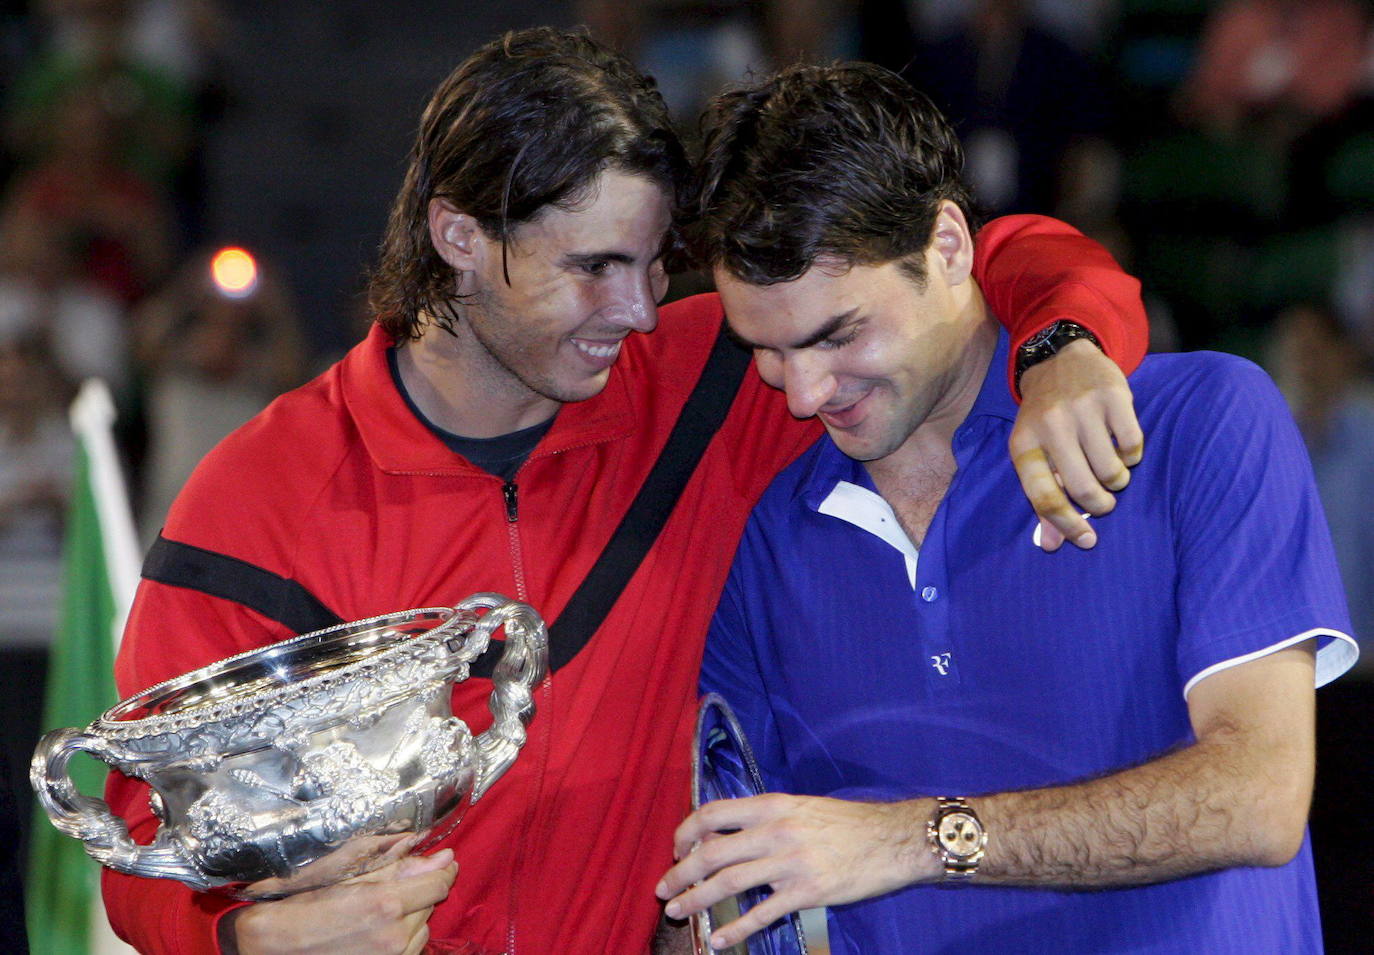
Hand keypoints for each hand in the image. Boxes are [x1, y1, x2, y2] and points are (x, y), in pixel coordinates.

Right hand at [222, 849, 457, 954]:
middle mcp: (394, 938)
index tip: (442, 862)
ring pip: (422, 929)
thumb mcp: (349, 874)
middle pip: (430, 905)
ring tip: (379, 911)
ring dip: (412, 916)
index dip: (443, 869)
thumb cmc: (304, 906)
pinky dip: (402, 937)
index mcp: (387, 905)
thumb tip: (442, 856)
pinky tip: (377, 930)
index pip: (439, 884)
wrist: (272, 948)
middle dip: (419, 890)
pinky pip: (410, 950)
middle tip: (394, 885)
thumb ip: (399, 865)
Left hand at [654, 794, 929, 950]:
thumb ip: (766, 818)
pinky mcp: (807, 892)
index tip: (676, 849)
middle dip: (681, 873)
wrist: (893, 838)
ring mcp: (790, 863)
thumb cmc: (848, 822)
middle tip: (664, 889)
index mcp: (772, 806)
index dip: (687, 832)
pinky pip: (761, 913)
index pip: (713, 813)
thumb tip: (727, 834)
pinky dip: (735, 929)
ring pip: (728, 883)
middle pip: (712, 852)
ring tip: (678, 912)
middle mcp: (775, 831)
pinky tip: (718, 939)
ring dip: (696, 900)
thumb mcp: (801, 807)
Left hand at [1011, 338, 1143, 550]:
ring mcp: (1081, 408)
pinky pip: (1132, 446)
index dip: (1066, 525)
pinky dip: (1132, 455)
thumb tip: (1054, 545)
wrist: (1058, 358)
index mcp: (1024, 444)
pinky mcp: (1113, 395)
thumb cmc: (1045, 417)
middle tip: (1103, 502)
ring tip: (1111, 470)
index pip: (1043, 497)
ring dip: (1117, 481)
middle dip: (1100, 505)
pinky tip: (1120, 444)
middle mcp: (1050, 425)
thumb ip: (1044, 498)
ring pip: (1112, 471)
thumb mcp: (1034, 452)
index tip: (1086, 541)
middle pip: (1083, 488)